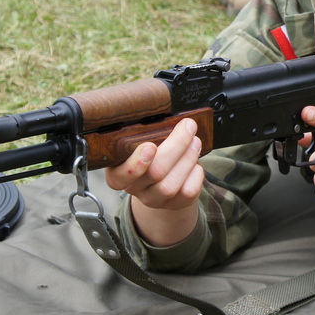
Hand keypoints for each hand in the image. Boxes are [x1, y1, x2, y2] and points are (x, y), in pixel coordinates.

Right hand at [106, 118, 204, 245]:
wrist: (162, 178)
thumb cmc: (151, 153)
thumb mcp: (140, 142)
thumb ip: (145, 132)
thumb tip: (165, 110)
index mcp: (118, 173)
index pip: (119, 176)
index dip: (136, 164)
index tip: (150, 146)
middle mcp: (134, 189)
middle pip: (154, 173)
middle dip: (176, 147)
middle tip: (188, 127)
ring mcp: (154, 199)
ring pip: (171, 185)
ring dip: (188, 158)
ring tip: (195, 141)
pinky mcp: (174, 204)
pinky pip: (188, 192)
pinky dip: (195, 173)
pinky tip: (195, 162)